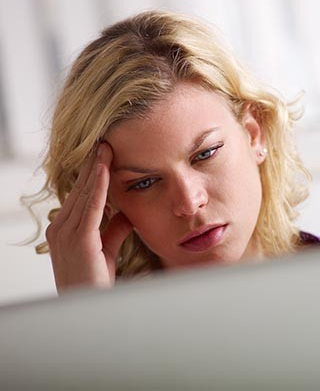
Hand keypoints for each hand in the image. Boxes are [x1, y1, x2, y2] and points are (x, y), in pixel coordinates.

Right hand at [45, 142, 132, 292]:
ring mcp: (67, 233)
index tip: (103, 154)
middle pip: (81, 189)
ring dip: (95, 168)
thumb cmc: (94, 281)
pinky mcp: (79, 240)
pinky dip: (98, 186)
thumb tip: (126, 214)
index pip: (81, 194)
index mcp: (65, 229)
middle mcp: (61, 227)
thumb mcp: (106, 250)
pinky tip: (104, 168)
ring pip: (85, 193)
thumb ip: (114, 230)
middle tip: (103, 141)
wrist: (89, 310)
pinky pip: (91, 207)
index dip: (93, 173)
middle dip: (93, 164)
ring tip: (104, 146)